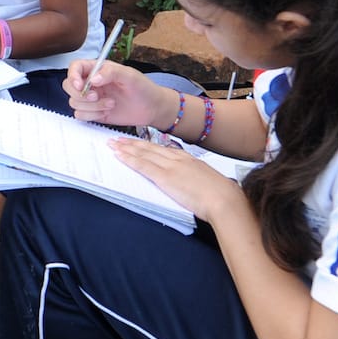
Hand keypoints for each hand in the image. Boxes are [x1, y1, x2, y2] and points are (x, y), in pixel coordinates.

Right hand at [65, 58, 174, 127]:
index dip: (73, 76)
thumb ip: (111, 73)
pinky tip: (107, 111)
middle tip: (96, 96)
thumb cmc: (142, 88)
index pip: (75, 67)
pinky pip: (80, 115)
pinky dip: (92, 115)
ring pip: (74, 102)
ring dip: (92, 106)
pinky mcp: (93, 112)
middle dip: (79, 94)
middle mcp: (90, 83)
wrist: (151, 108)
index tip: (80, 85)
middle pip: (68, 86)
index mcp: (97, 69)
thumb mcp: (130, 75)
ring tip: (111, 103)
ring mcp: (91, 98)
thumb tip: (92, 79)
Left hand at [110, 137, 245, 221]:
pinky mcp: (165, 176)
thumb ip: (194, 178)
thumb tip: (189, 182)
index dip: (147, 145)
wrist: (224, 199)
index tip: (137, 142)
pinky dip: (129, 159)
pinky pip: (142, 165)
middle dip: (132, 143)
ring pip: (143, 153)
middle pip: (150, 147)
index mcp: (189, 159)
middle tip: (118, 139)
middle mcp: (178, 158)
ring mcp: (170, 166)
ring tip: (113, 144)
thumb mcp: (206, 181)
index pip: (162, 149)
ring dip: (126, 148)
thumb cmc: (220, 194)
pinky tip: (119, 156)